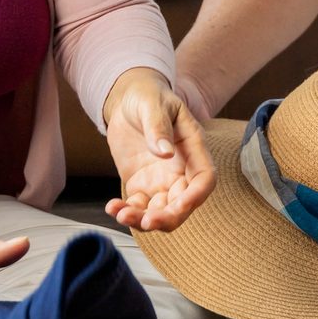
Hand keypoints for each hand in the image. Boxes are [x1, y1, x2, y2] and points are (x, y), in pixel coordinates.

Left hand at [102, 67, 215, 231]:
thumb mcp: (152, 105)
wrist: (128, 100)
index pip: (204, 179)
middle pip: (183, 204)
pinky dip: (126, 212)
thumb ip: (158, 126)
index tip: (180, 207)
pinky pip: (137, 206)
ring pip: (160, 212)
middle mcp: (181, 170)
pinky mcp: (141, 186)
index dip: (196, 197)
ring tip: (122, 214)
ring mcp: (162, 181)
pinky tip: (112, 207)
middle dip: (167, 218)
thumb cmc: (148, 96)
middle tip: (146, 222)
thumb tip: (164, 151)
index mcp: (193, 149)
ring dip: (143, 220)